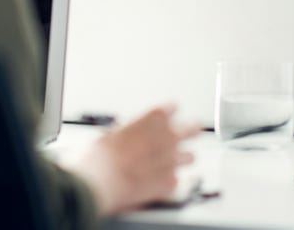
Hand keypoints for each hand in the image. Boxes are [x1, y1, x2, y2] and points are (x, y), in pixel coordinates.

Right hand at [68, 104, 199, 215]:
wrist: (100, 184)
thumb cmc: (100, 157)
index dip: (168, 113)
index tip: (163, 118)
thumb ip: (127, 132)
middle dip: (191, 130)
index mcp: (154, 118)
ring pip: (190, 157)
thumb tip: (125, 134)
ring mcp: (172, 161)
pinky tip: (157, 185)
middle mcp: (168, 137)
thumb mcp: (109, 135)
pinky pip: (176, 180)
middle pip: (194, 128)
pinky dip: (167, 182)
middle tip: (189, 132)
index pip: (172, 107)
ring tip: (172, 163)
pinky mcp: (171, 183)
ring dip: (182, 159)